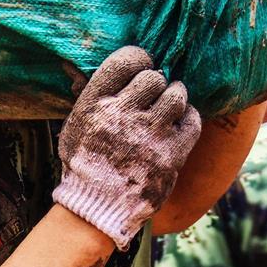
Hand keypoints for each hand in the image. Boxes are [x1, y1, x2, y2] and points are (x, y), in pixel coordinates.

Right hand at [52, 47, 201, 248]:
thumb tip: (78, 66)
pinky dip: (188, 118)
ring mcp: (148, 135)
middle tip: (151, 97)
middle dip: (155, 84)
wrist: (97, 206)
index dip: (137, 59)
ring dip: (173, 99)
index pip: (125, 61)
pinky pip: (192, 120)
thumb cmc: (84, 163)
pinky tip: (177, 125)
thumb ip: (87, 95)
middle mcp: (121, 115)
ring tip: (166, 110)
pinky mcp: (171, 154)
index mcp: (94, 105)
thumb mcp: (74, 125)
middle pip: (154, 77)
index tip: (139, 68)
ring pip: (176, 95)